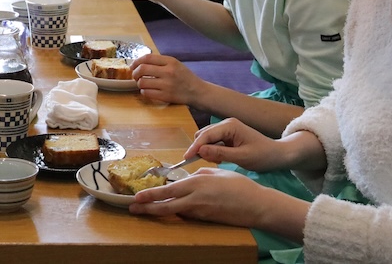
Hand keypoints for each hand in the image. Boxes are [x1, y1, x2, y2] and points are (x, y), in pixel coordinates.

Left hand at [128, 167, 274, 225]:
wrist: (257, 206)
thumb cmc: (240, 186)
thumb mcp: (216, 173)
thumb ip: (199, 175)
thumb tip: (188, 178)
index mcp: (197, 184)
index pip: (168, 191)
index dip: (151, 195)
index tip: (137, 196)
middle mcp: (195, 199)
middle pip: (166, 206)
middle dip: (148, 208)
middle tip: (133, 207)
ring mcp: (201, 211)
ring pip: (175, 211)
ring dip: (159, 210)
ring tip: (145, 209)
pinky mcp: (206, 219)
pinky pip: (187, 214)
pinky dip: (176, 211)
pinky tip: (169, 209)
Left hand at [131, 53, 205, 105]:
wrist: (198, 92)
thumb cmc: (185, 77)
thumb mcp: (175, 64)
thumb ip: (160, 62)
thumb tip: (140, 62)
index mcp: (170, 61)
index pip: (147, 57)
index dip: (136, 61)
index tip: (133, 65)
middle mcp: (168, 72)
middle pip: (142, 69)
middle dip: (135, 73)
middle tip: (135, 76)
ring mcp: (167, 85)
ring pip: (142, 82)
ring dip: (139, 83)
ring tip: (142, 84)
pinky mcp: (166, 96)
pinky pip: (147, 93)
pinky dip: (144, 92)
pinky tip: (148, 91)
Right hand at [184, 118, 288, 172]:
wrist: (279, 154)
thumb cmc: (263, 156)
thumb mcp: (242, 157)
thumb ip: (220, 154)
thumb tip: (200, 152)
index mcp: (230, 126)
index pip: (206, 135)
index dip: (195, 147)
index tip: (186, 158)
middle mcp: (226, 124)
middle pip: (203, 134)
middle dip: (199, 148)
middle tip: (201, 163)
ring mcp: (227, 129)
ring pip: (206, 138)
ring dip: (205, 149)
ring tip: (214, 162)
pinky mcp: (228, 135)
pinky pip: (213, 141)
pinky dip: (212, 150)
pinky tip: (218, 159)